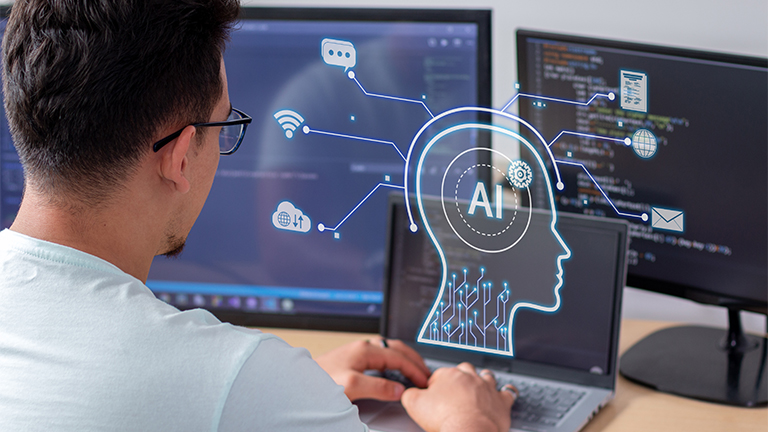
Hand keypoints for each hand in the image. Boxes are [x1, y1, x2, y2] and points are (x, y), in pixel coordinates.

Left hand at [315, 338, 430, 401]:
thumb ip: (378, 387)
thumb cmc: (321, 382)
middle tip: (426, 373)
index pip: (398, 357)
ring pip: (389, 351)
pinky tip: (394, 371)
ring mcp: (358, 352)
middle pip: (397, 349)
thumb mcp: (352, 386)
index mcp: (365, 350)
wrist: (300, 384)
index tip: (424, 381)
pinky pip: (381, 357)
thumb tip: (399, 389)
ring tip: (415, 371)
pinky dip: (394, 363)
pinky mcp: (353, 359)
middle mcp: (363, 347)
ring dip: (404, 360)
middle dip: (414, 360)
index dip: (414, 369)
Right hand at [401, 362, 516, 431]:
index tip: (434, 396)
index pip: (440, 375)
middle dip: (460, 378)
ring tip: (478, 387)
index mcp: (448, 375)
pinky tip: (502, 395)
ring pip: (486, 376)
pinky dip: (505, 393)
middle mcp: (469, 377)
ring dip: (482, 380)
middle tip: (455, 391)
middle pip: (464, 370)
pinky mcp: (501, 401)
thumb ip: (410, 394)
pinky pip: (507, 392)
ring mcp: (487, 388)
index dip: (436, 386)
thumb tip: (409, 393)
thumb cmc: (445, 419)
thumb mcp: (414, 404)